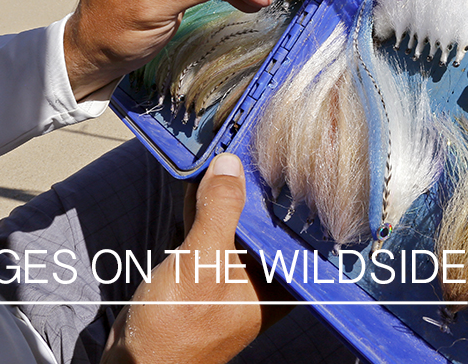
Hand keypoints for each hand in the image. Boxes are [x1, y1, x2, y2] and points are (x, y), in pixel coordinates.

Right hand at [101, 154, 281, 363]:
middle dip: (253, 186)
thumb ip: (220, 211)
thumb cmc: (176, 327)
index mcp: (278, 283)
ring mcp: (234, 275)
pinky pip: (211, 232)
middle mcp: (263, 278)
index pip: (292, 225)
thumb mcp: (202, 262)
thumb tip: (231, 165)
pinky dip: (203, 208)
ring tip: (224, 150)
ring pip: (235, 223)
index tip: (280, 151)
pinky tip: (198, 179)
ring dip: (225, 193)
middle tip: (249, 139)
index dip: (286, 189)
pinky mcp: (207, 272)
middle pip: (264, 221)